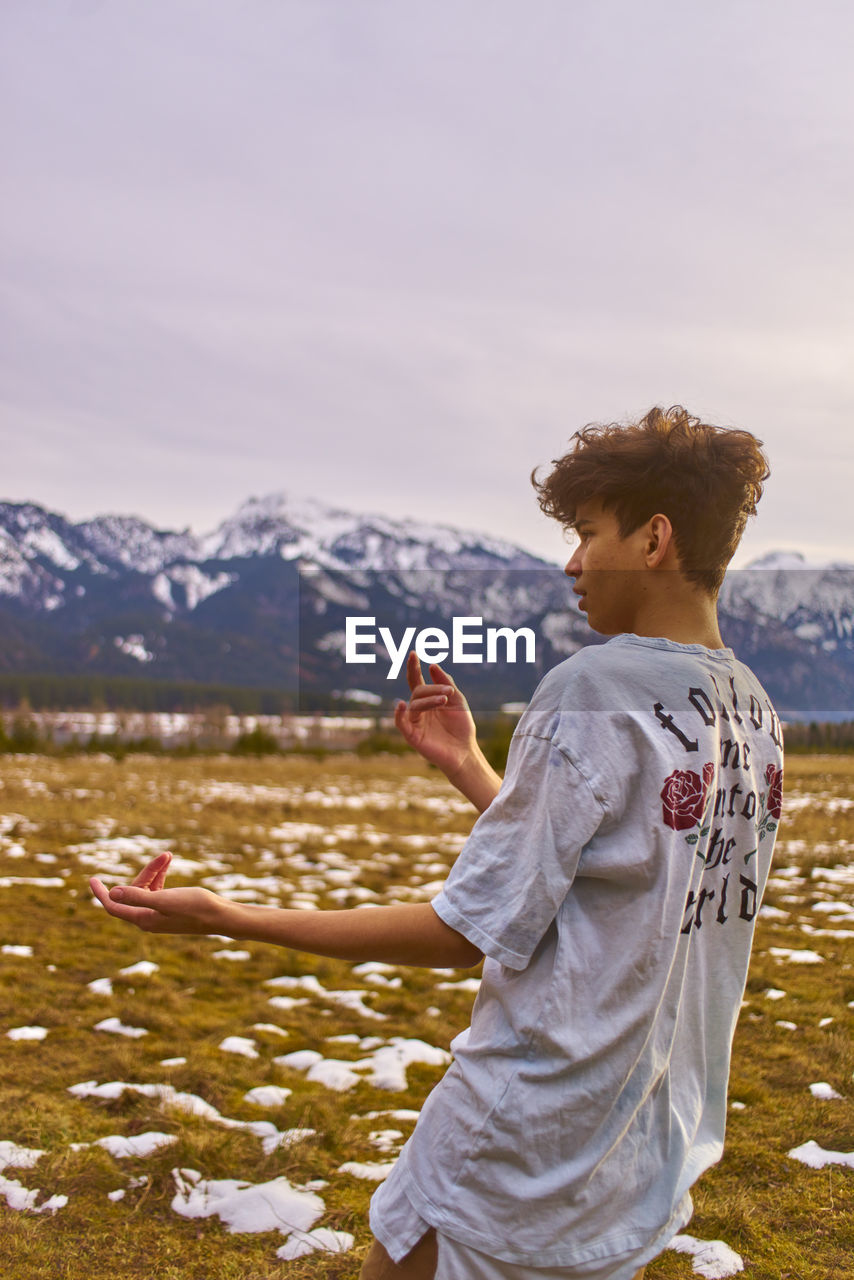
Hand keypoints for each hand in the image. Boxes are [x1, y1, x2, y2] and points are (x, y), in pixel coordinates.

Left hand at [89, 851, 230, 935]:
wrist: (221, 916)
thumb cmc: (195, 908)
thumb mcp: (164, 900)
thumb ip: (137, 897)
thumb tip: (111, 893)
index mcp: (143, 919)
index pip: (113, 907)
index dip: (100, 894)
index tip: (91, 879)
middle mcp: (148, 918)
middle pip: (133, 891)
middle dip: (145, 872)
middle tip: (163, 856)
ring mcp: (159, 914)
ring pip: (146, 888)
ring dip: (154, 871)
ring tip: (168, 856)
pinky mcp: (170, 909)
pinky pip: (157, 890)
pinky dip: (159, 876)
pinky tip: (167, 863)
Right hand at [393, 652, 477, 776]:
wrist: (465, 751)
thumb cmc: (461, 726)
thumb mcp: (458, 700)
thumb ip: (446, 682)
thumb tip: (432, 665)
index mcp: (428, 700)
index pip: (417, 681)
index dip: (413, 667)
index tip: (413, 653)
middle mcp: (419, 709)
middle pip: (418, 691)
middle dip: (433, 689)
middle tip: (449, 692)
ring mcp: (415, 722)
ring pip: (415, 705)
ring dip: (429, 700)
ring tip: (444, 700)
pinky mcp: (413, 736)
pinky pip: (401, 723)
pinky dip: (399, 714)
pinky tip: (401, 705)